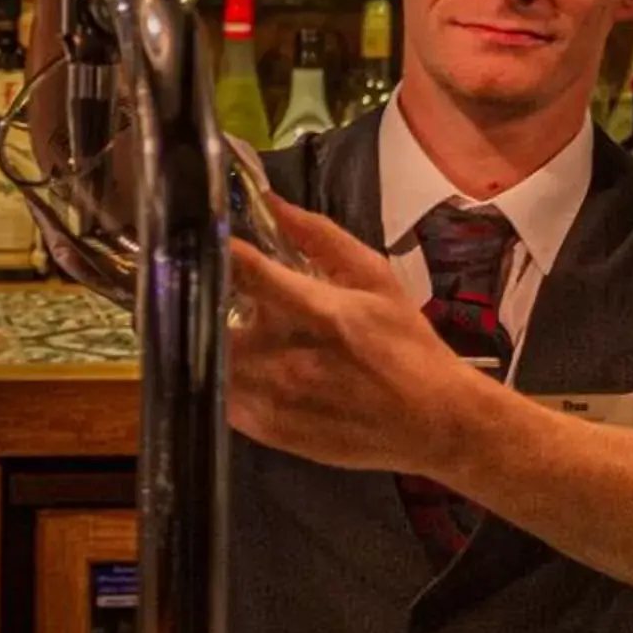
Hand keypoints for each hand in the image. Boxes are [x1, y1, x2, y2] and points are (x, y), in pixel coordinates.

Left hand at [227, 197, 495, 474]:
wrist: (432, 421)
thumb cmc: (406, 344)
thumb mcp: (375, 279)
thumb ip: (321, 237)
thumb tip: (272, 202)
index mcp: (314, 311)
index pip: (242, 270)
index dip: (215, 250)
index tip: (200, 237)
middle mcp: (283, 356)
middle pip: (208, 317)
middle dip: (203, 298)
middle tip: (206, 286)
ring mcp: (270, 398)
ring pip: (206, 359)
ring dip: (208, 338)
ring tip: (223, 326)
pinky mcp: (265, 430)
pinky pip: (220, 395)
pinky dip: (224, 375)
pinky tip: (244, 366)